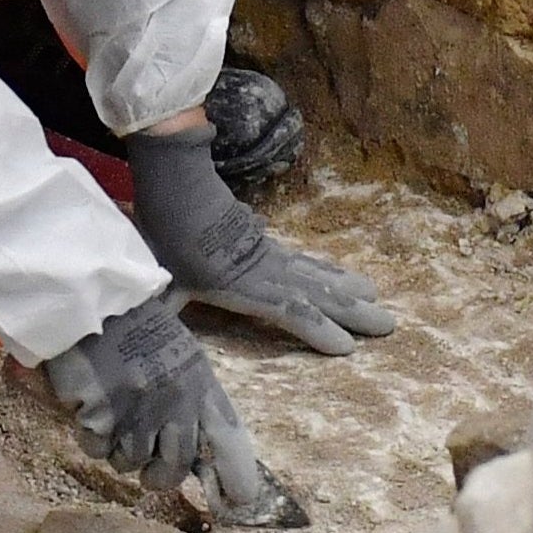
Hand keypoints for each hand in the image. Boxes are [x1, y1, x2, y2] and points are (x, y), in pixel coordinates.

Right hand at [42, 289, 299, 525]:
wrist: (92, 301)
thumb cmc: (137, 329)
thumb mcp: (183, 358)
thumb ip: (195, 404)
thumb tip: (200, 458)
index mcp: (200, 387)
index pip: (228, 442)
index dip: (236, 478)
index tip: (239, 502)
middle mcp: (175, 406)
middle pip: (173, 471)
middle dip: (158, 474)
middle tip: (146, 462)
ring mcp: (137, 414)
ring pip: (129, 464)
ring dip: (118, 448)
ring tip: (111, 411)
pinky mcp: (101, 418)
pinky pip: (96, 451)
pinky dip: (89, 435)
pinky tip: (90, 404)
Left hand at [124, 128, 399, 355]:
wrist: (176, 185)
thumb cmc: (164, 237)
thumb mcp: (158, 281)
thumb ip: (160, 309)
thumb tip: (143, 337)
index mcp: (239, 283)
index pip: (284, 308)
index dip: (314, 327)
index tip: (345, 347)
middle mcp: (264, 270)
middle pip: (316, 293)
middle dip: (353, 313)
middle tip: (389, 326)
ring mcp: (272, 256)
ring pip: (319, 277)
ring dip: (351, 293)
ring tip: (382, 305)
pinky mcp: (272, 247)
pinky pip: (310, 263)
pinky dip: (335, 274)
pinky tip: (354, 281)